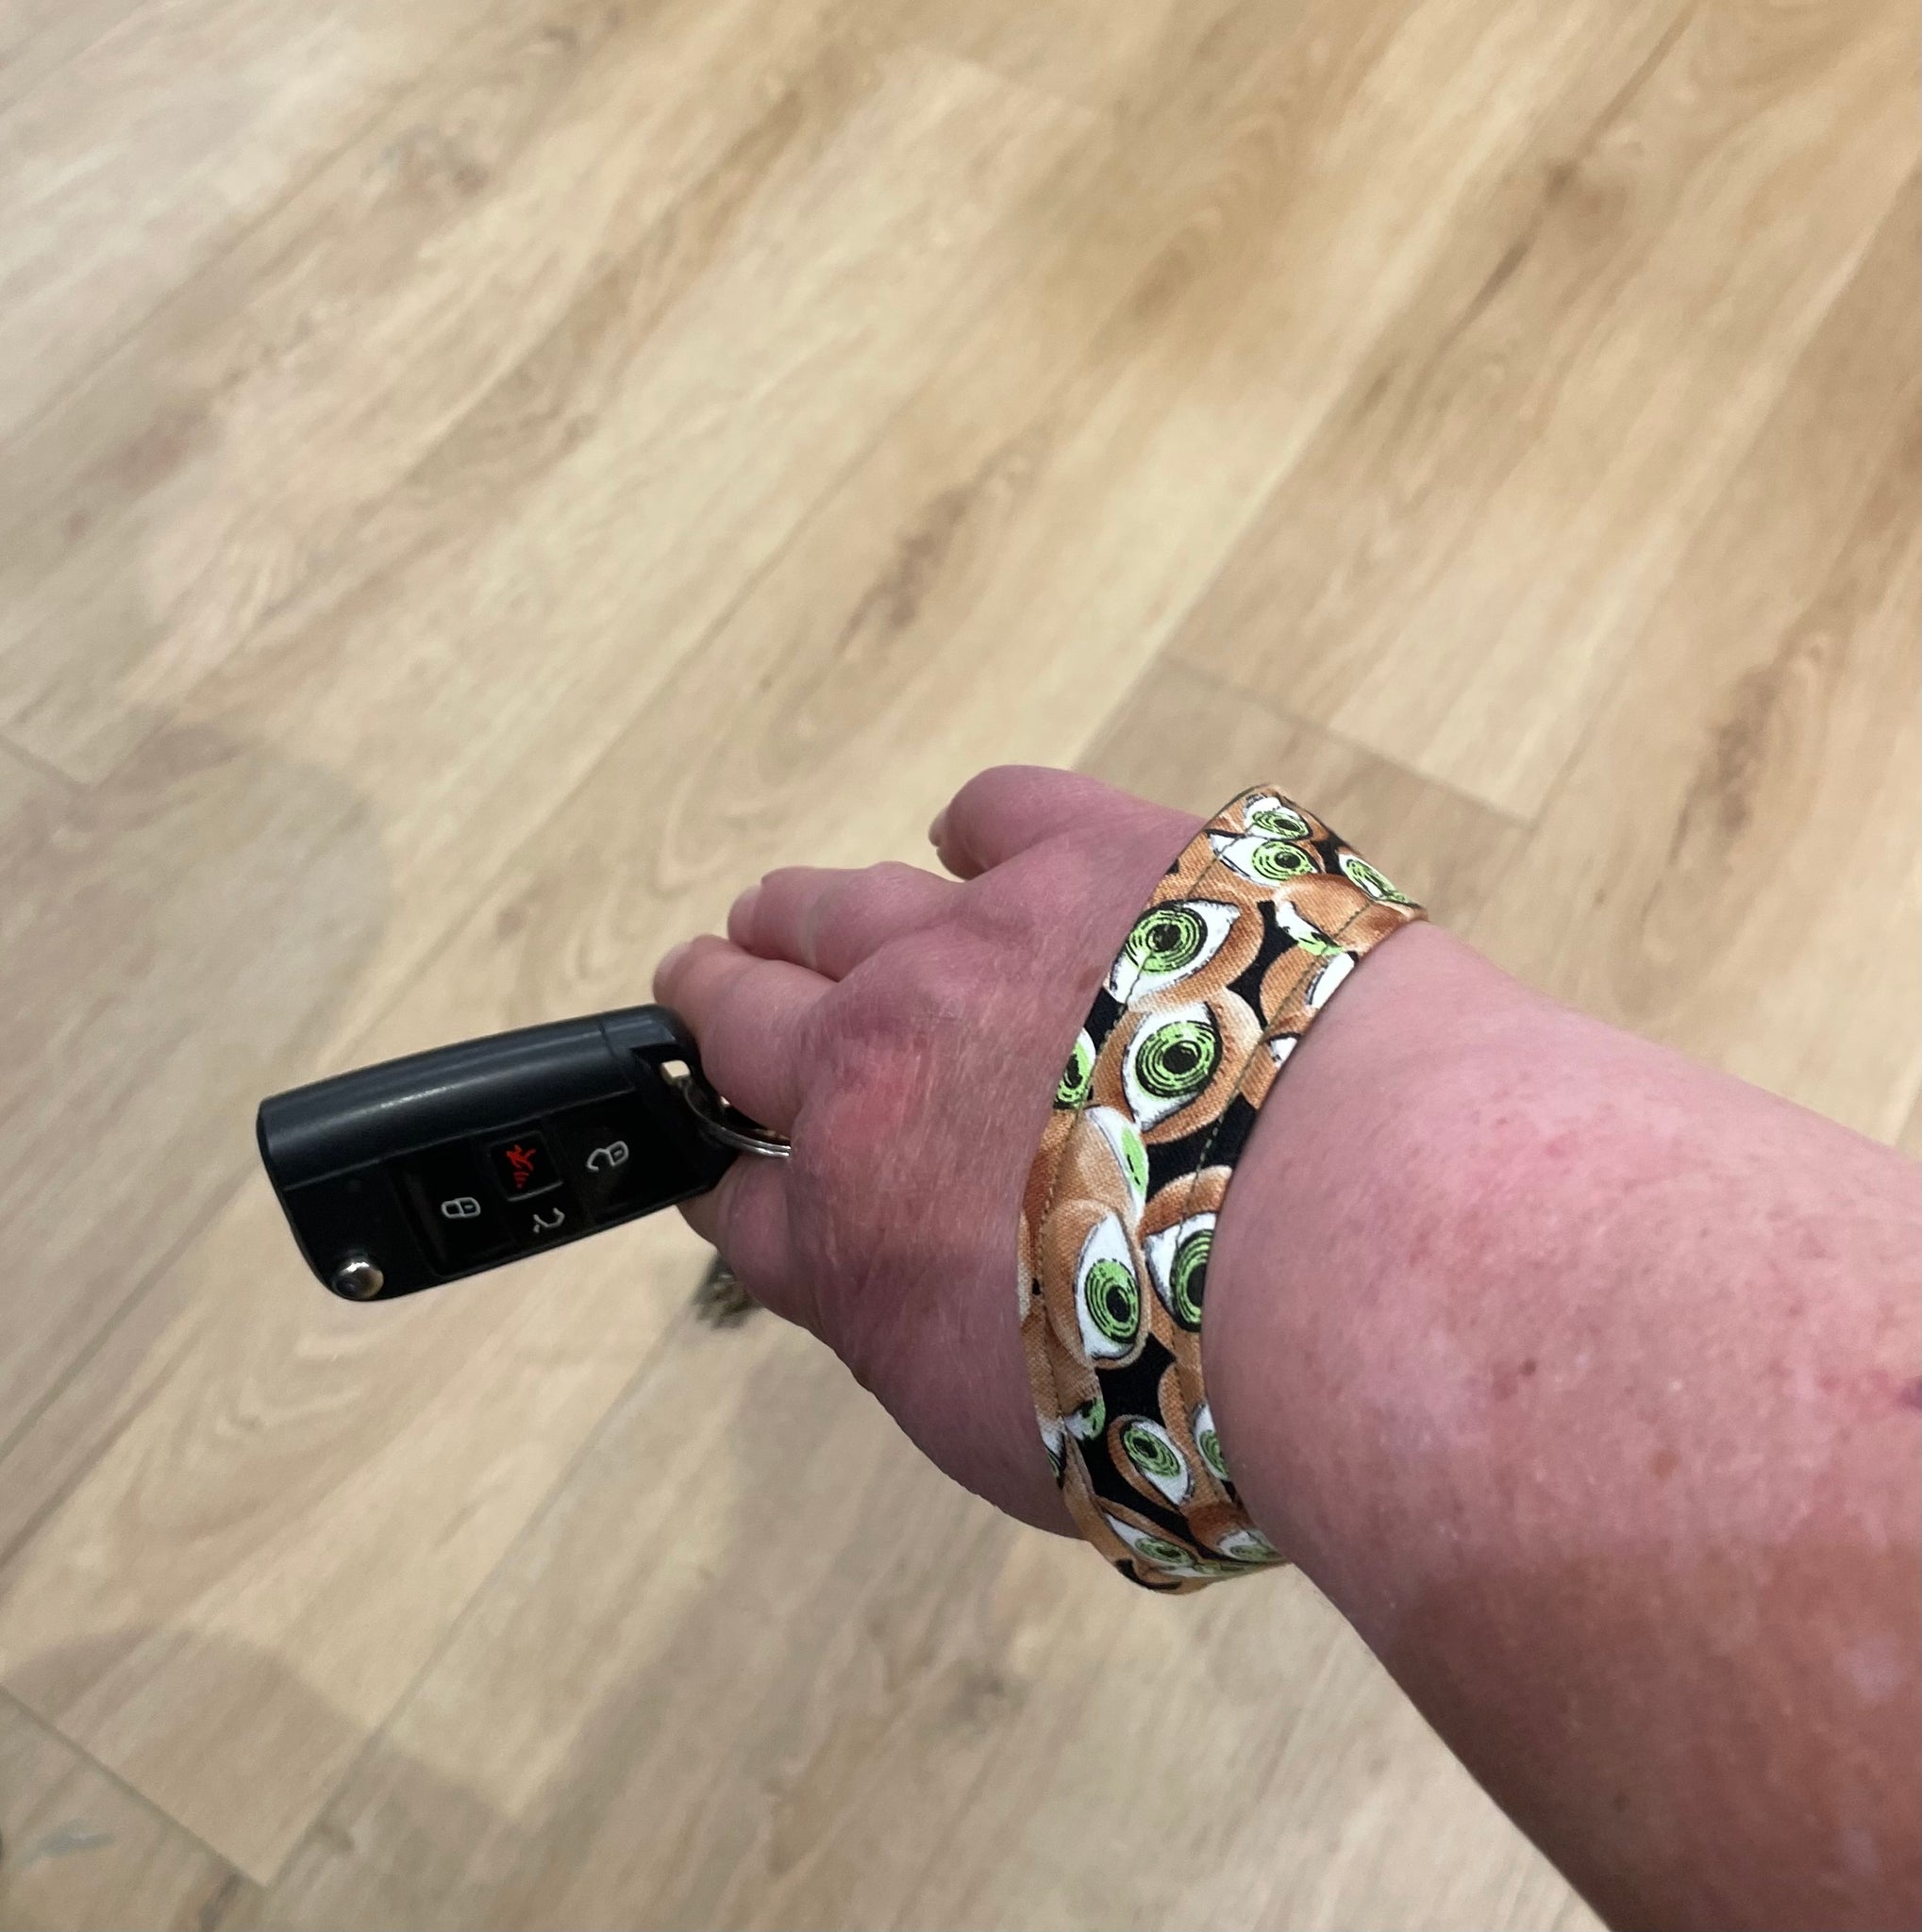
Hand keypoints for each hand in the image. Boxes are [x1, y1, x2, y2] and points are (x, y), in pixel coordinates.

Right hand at [653, 766, 1199, 1532]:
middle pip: (745, 1021)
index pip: (745, 1195)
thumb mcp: (1026, 1442)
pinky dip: (978, 829)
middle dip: (714, 1006)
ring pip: (836, 908)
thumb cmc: (1195, 1382)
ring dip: (796, 914)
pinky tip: (976, 841)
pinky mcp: (1090, 858)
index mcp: (853, 1231)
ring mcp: (974, 951)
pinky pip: (997, 813)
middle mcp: (879, 1070)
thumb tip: (955, 1319)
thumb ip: (952, 1359)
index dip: (729, 1171)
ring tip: (777, 911)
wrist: (1329, 1241)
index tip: (726, 1159)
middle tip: (701, 986)